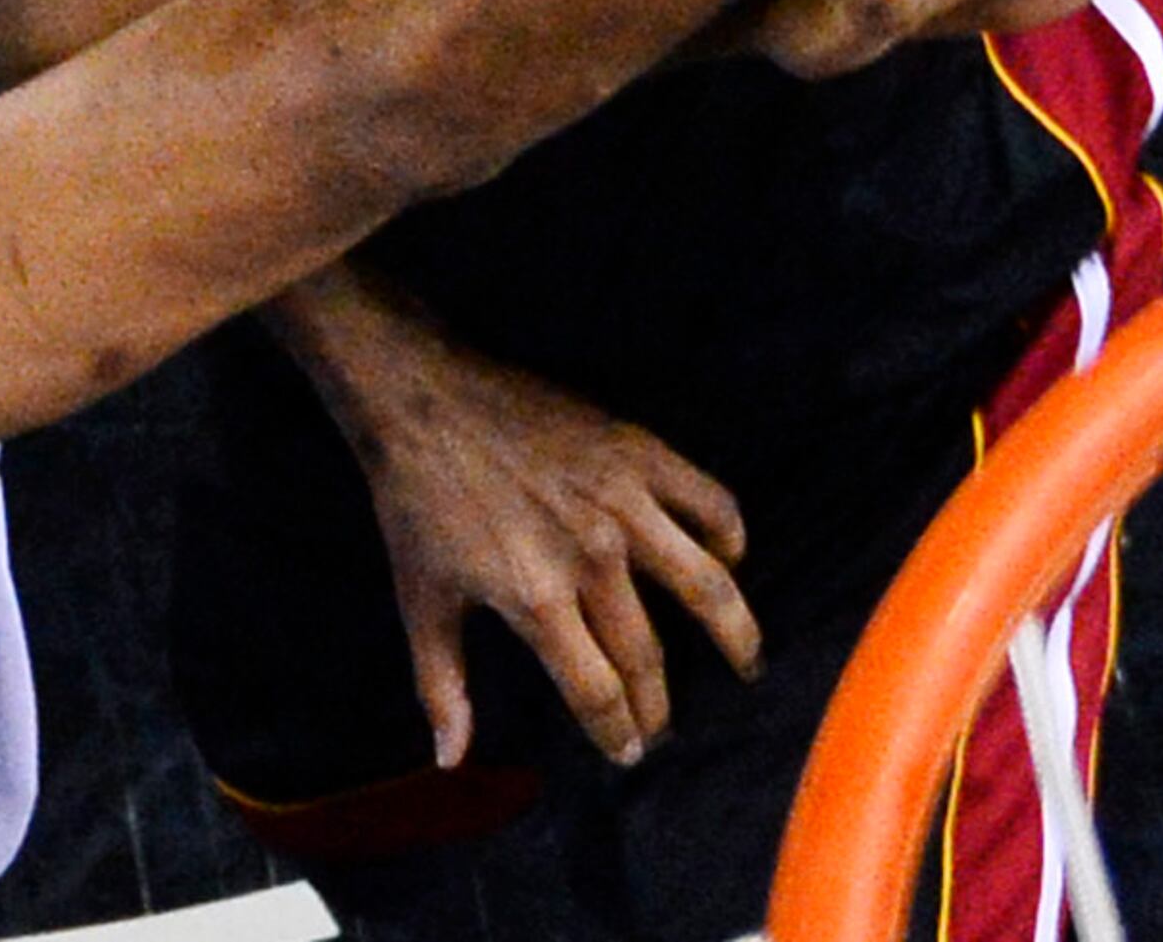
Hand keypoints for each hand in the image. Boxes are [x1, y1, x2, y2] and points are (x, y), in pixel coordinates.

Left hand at [282, 275, 759, 768]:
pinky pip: (711, 502)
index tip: (627, 752)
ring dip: (736, 633)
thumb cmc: (416, 505)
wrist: (425, 403)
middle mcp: (591, 556)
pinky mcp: (641, 452)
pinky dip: (731, 536)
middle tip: (664, 725)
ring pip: (707, 584)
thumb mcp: (421, 602)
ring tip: (746, 661)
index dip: (617, 731)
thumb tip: (450, 759)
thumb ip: (442, 688)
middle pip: (647, 654)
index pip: (597, 690)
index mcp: (536, 597)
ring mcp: (623, 501)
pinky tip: (730, 560)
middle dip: (659, 704)